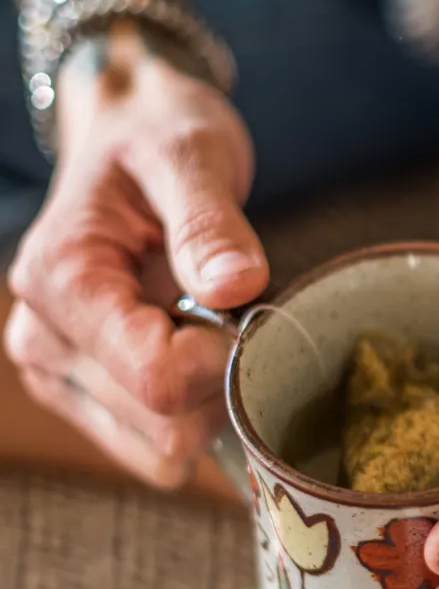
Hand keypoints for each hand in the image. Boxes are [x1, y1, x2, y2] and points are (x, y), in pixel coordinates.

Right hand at [4, 30, 267, 486]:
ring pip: (161, 451)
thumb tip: (236, 285)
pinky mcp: (88, 396)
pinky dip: (194, 416)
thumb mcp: (190, 152)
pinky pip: (156, 449)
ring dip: (208, 403)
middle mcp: (44, 341)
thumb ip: (209, 220)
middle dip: (219, 384)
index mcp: (61, 282)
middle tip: (232, 314)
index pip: (158, 378)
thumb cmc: (157, 138)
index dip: (223, 362)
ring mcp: (61, 376)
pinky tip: (199, 356)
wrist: (131, 137)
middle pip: (165, 428)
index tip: (245, 311)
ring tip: (208, 327)